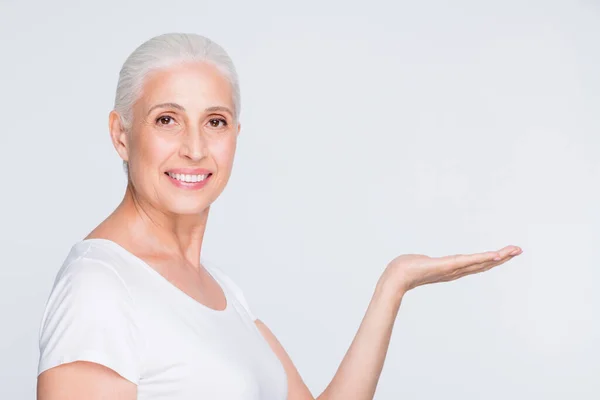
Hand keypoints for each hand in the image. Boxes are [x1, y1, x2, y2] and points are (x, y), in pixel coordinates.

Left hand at [379, 245, 522, 294]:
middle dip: (502, 258)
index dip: (490, 260)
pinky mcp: (447, 266)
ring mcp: (452, 269)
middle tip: (519, 250)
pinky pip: (468, 261)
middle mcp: (455, 271)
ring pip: (480, 263)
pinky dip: (483, 258)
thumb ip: (424, 262)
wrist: (396, 277)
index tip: (504, 254)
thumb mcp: (419, 262)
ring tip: (514, 251)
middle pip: (483, 264)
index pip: (475, 264)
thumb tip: (419, 260)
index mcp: (450, 269)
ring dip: (498, 257)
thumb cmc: (404, 269)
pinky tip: (495, 255)